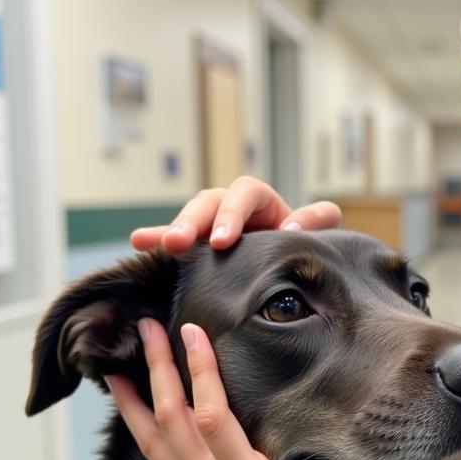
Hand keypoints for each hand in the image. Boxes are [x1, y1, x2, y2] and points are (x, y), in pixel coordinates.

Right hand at [130, 175, 341, 252]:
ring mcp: (213, 226)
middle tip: (178, 243)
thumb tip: (292, 226)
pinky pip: (175, 239)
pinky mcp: (201, 246)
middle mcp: (233, 208)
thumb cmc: (310, 244)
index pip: (244, 193)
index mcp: (261, 200)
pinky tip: (138, 243)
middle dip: (191, 221)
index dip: (231, 213)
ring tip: (151, 244)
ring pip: (189, 219)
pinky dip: (157, 239)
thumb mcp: (322, 229)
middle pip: (208, 202)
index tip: (223, 241)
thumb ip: (317, 219)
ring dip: (170, 229)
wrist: (299, 266)